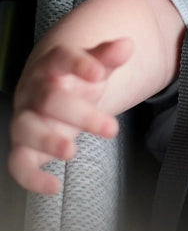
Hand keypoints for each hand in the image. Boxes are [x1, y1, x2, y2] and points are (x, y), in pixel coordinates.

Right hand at [8, 38, 133, 194]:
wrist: (53, 91)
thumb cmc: (78, 79)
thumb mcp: (96, 66)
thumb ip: (109, 56)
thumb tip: (127, 45)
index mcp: (53, 65)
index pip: (61, 58)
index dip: (78, 64)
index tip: (99, 73)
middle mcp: (34, 91)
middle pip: (49, 99)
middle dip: (81, 114)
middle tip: (111, 128)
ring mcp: (26, 118)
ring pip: (25, 128)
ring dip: (47, 141)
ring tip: (72, 151)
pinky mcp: (23, 146)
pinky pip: (18, 163)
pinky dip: (31, 178)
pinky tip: (54, 186)